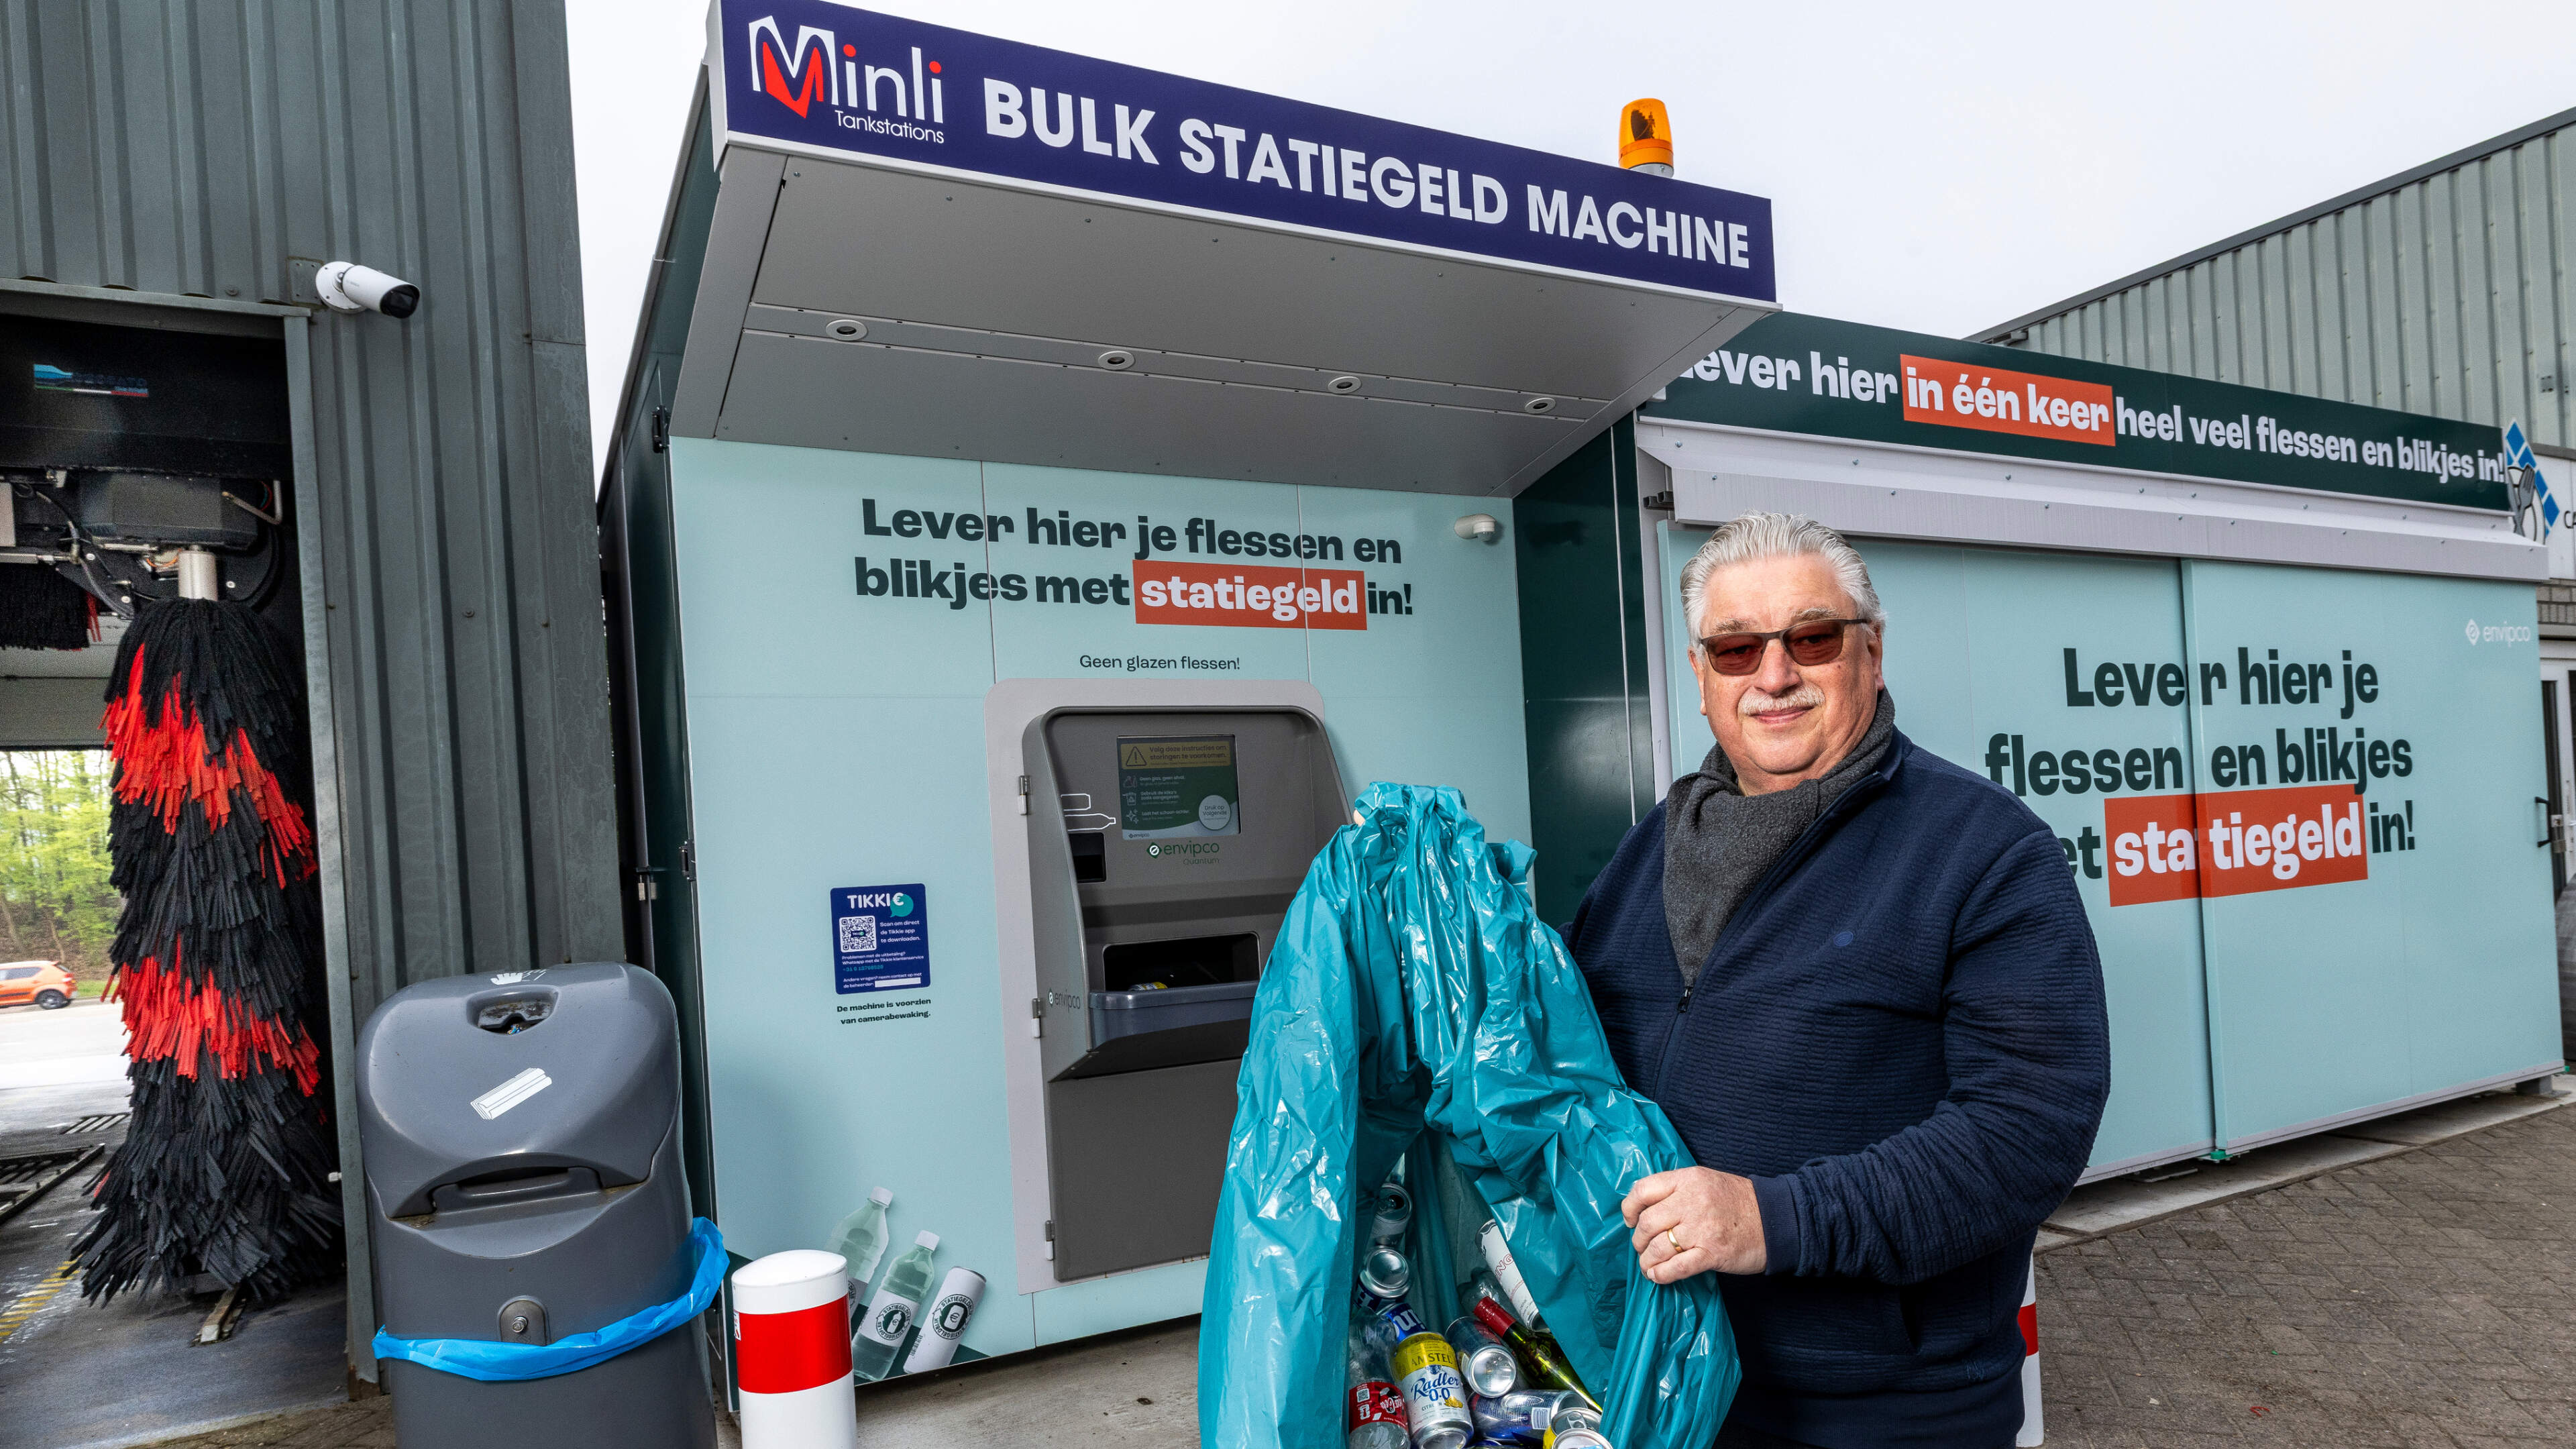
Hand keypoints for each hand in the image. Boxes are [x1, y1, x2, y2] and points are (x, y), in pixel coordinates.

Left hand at [1622, 1167, 1765, 1280]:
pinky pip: (1676, 1267)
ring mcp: (1702, 1228)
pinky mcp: (1712, 1254)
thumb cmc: (1738, 1201)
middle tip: (1642, 1246)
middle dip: (1638, 1239)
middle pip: (1647, 1222)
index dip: (1629, 1208)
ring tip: (1648, 1265)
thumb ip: (1676, 1189)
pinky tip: (1658, 1276)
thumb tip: (1643, 1207)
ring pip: (1658, 1247)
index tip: (1630, 1220)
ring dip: (1647, 1260)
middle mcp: (1692, 1201)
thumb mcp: (1705, 1181)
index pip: (1643, 1190)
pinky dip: (1662, 1275)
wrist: (1776, 1219)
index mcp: (1688, 1179)